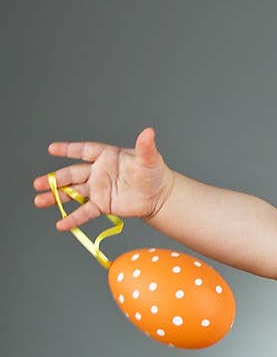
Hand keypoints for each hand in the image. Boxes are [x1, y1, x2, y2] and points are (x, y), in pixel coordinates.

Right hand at [33, 127, 172, 230]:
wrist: (159, 196)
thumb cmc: (153, 173)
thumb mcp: (149, 159)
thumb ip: (145, 146)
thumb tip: (149, 132)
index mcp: (106, 156)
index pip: (83, 150)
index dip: (68, 149)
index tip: (52, 149)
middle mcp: (98, 172)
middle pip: (72, 174)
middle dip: (55, 179)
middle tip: (37, 184)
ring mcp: (98, 189)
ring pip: (73, 193)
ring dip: (56, 197)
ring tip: (39, 201)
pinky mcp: (103, 205)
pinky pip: (85, 212)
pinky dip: (74, 218)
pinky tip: (61, 224)